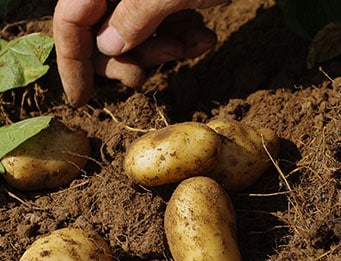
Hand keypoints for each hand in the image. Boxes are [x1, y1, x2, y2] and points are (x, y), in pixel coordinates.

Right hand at [53, 0, 227, 105]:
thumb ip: (137, 16)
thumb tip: (108, 48)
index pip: (70, 19)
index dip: (72, 62)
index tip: (81, 100)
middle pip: (101, 33)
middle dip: (132, 57)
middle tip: (169, 59)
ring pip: (136, 36)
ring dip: (165, 51)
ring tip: (196, 43)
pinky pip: (163, 28)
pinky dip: (183, 39)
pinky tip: (207, 37)